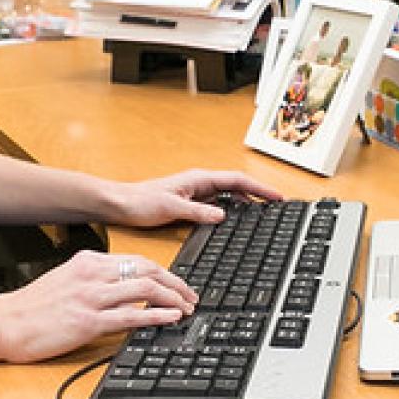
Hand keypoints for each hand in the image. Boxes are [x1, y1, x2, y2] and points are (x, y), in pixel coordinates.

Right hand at [0, 249, 198, 363]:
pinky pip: (131, 315)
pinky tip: (171, 318)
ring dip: (172, 297)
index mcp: (87, 261)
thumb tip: (121, 290)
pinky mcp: (88, 321)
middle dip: (175, 281)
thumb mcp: (64, 281)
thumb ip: (92, 280)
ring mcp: (90, 297)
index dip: (162, 271)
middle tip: (191, 295)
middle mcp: (91, 274)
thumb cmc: (30, 307)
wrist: (3, 323)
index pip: (135, 260)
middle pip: (146, 268)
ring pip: (144, 287)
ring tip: (187, 308)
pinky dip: (156, 315)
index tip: (176, 283)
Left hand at [98, 169, 284, 228]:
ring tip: (264, 212)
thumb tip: (222, 215)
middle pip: (237, 185)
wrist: (120, 204)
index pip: (237, 180)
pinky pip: (218, 203)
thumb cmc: (140, 202)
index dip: (259, 188)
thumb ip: (197, 212)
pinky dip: (232, 209)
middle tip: (278, 205)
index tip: (276, 196)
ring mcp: (196, 192)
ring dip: (247, 201)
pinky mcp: (190, 202)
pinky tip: (237, 219)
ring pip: (229, 194)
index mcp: (199, 179)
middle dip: (259, 193)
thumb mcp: (171, 208)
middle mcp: (200, 183)